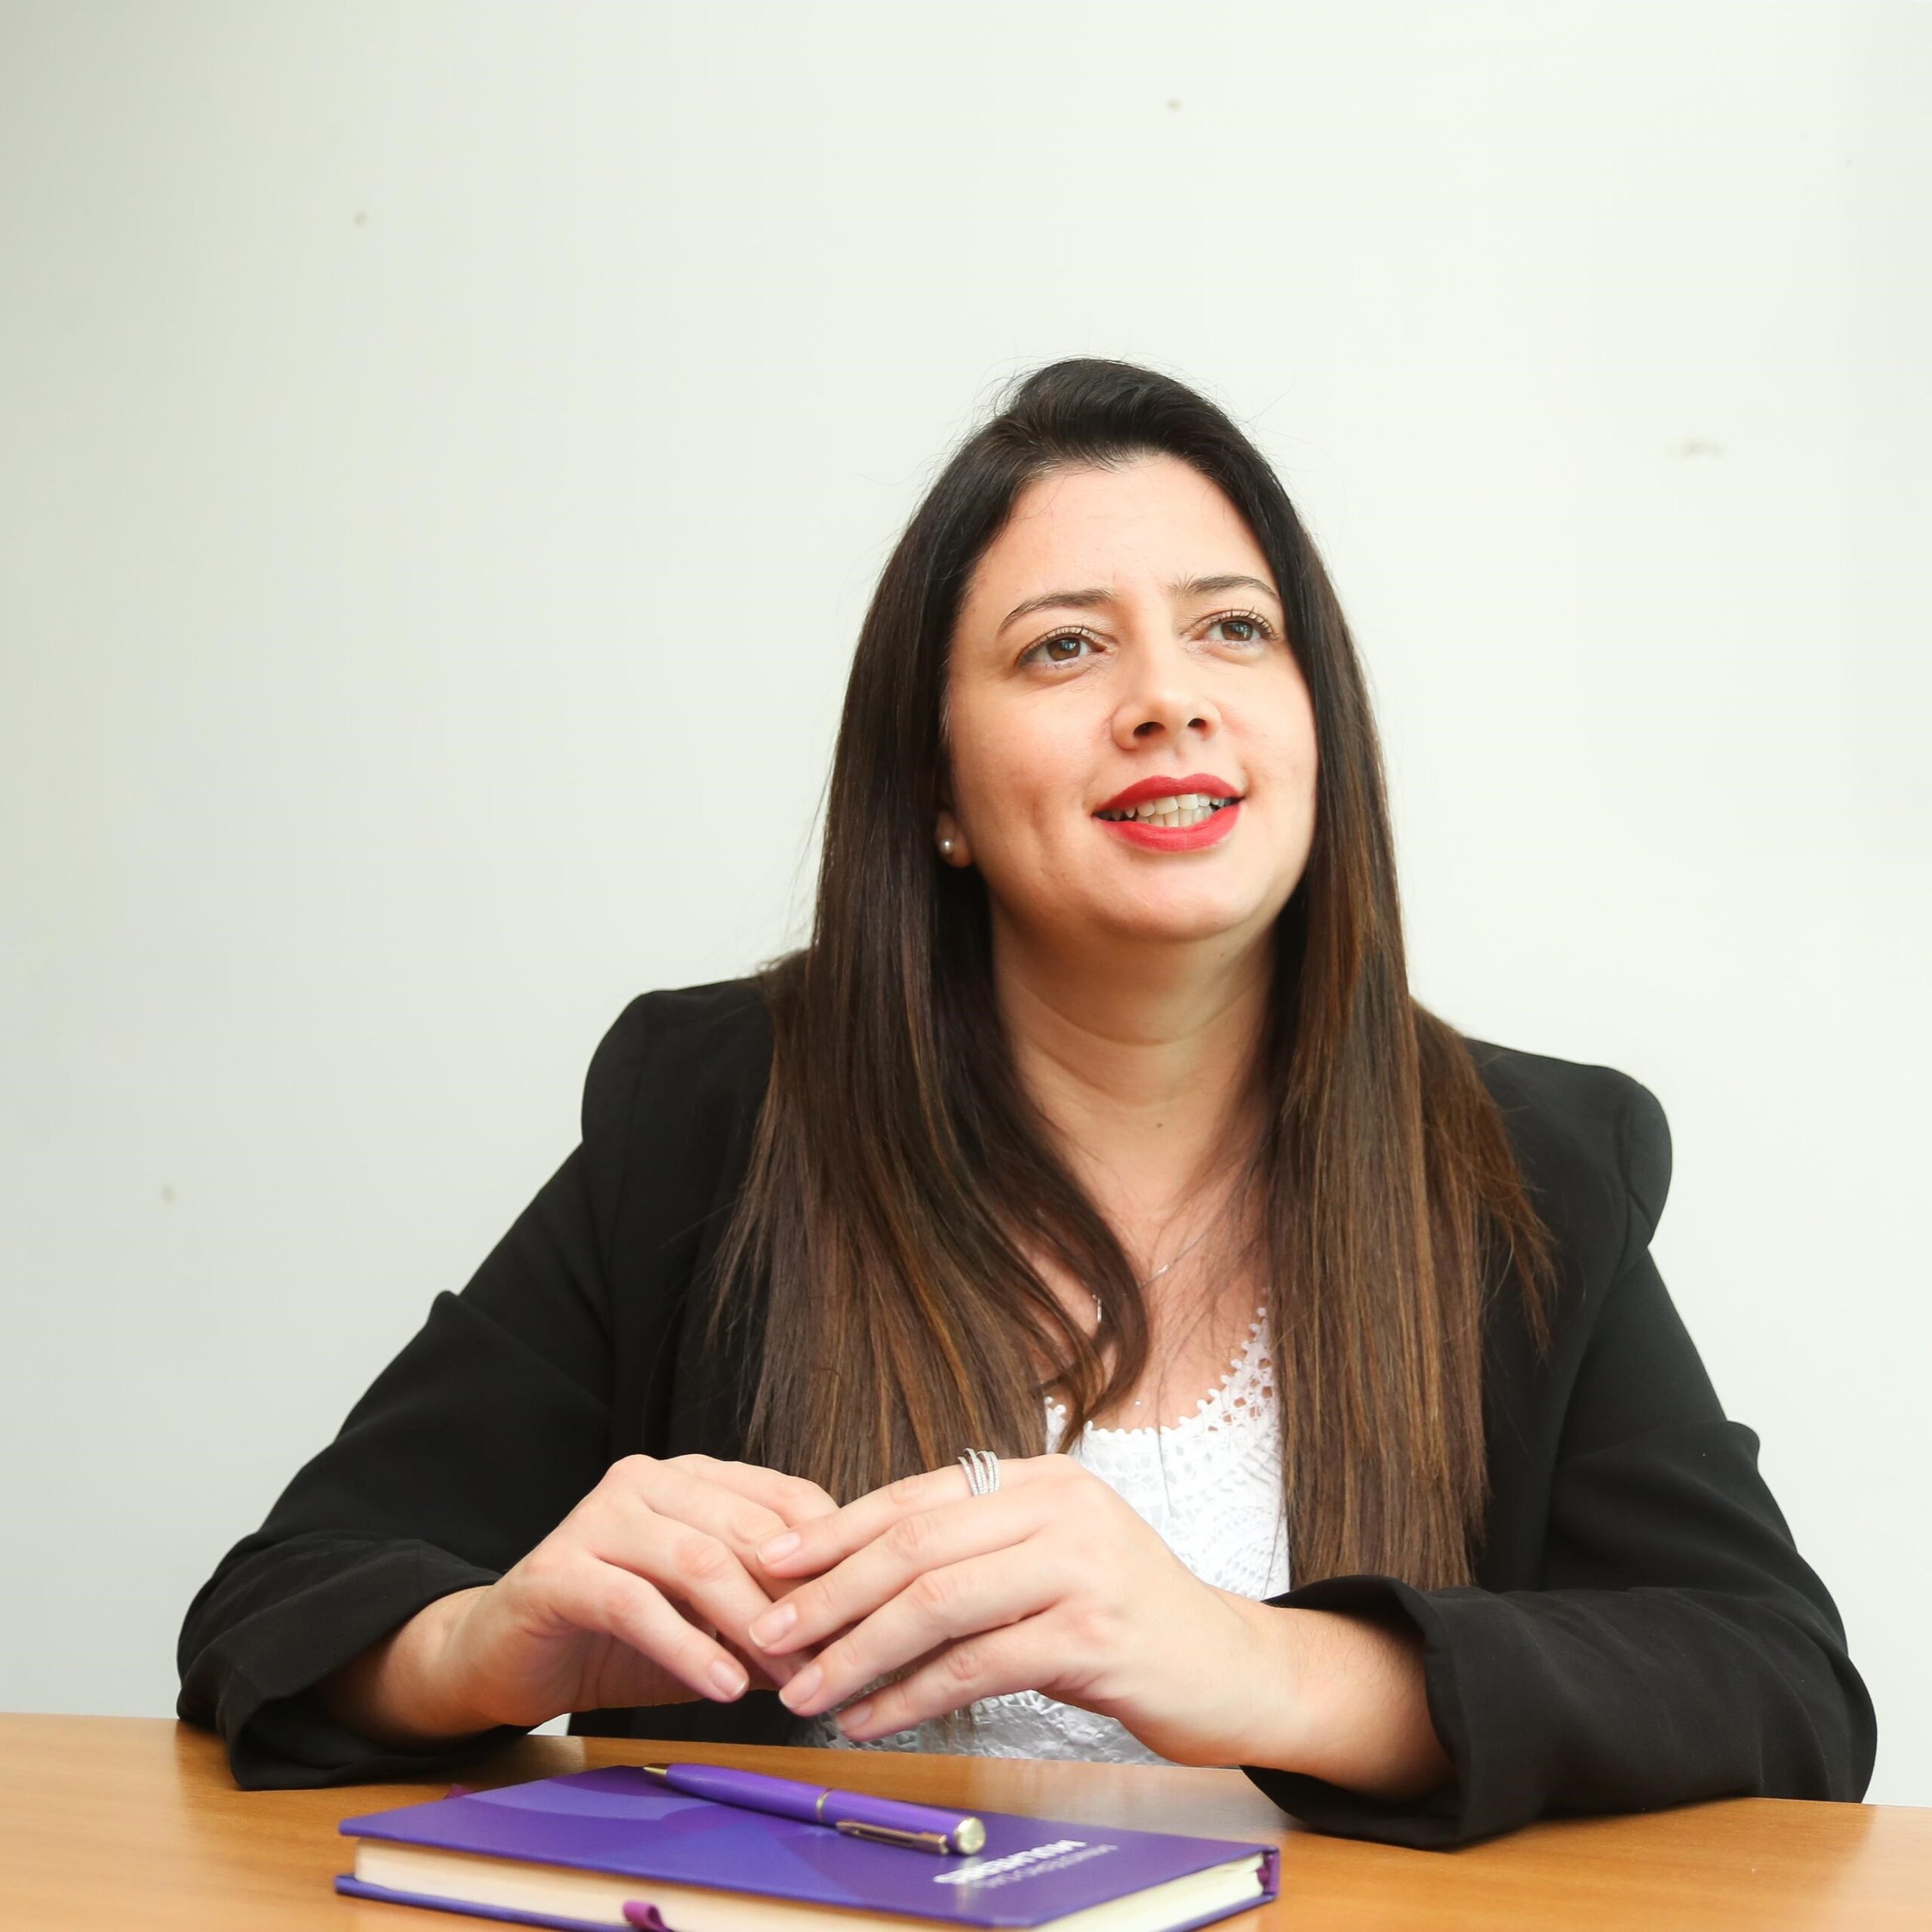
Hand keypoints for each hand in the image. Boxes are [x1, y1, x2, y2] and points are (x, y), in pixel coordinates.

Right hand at [346, 1455, 841, 1742]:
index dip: (832, 1558)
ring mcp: (600, 1516)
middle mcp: (649, 1480)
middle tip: (834, 1660)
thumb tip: (852, 1635)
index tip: (867, 1615)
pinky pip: (638, 1605)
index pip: (787, 1499)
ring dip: (751, 1626)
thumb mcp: (707, 1617)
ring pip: (698, 1561)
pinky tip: (723, 1690)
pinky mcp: (560, 1569)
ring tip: (787, 1679)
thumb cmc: (619, 1634)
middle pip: (748, 1530)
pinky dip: (689, 1649)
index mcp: (694, 1477)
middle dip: (798, 1599)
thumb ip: (766, 1609)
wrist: (506, 1657)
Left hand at [743, 1454, 1283, 1765]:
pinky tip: (874, 1717)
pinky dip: (912, 1695)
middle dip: (830, 1592)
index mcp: (1041, 1478)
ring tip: (809, 1687)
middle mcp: (1062, 1506)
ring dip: (859, 1651)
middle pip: (916, 1543)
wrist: (1230, 1669)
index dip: (836, 1528)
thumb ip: (974, 1550)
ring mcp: (1082, 1566)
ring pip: (938, 1602)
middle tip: (771, 1632)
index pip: (916, 1495)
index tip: (773, 1562)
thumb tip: (852, 1572)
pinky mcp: (1094, 1633)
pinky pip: (978, 1664)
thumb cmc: (1125, 1619)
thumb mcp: (1050, 1559)